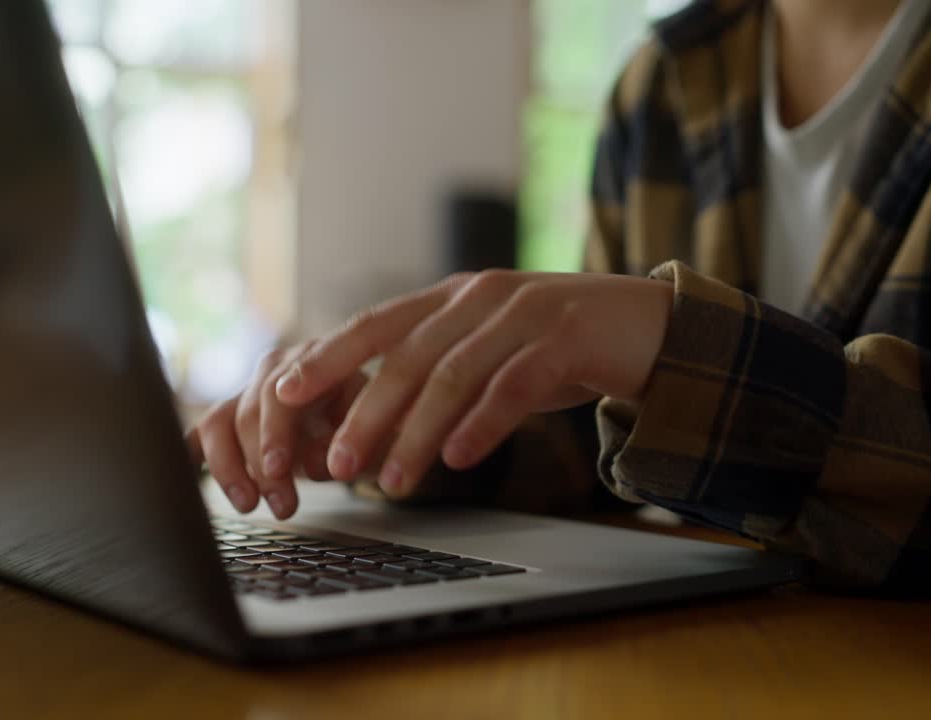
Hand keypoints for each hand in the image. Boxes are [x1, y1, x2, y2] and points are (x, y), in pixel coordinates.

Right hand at [185, 341, 368, 518]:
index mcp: (318, 359)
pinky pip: (202, 433)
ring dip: (228, 467)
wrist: (377, 415)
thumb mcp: (381, 430)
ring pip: (218, 422)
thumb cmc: (379, 423)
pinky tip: (188, 481)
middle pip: (248, 410)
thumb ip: (354, 442)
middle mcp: (278, 368)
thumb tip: (313, 462)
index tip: (277, 469)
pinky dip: (192, 456)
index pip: (284, 392)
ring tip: (248, 504)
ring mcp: (251, 390)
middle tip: (281, 504)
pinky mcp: (233, 414)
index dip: (276, 432)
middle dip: (259, 462)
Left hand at [275, 270, 672, 499]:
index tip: (284, 393)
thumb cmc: (555, 349)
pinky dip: (482, 424)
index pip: (374, 324)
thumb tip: (367, 432)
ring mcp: (524, 312)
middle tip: (337, 462)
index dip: (327, 357)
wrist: (646, 327)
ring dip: (417, 432)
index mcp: (450, 298)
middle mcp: (478, 296)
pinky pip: (514, 384)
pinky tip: (459, 457)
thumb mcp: (488, 352)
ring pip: (454, 375)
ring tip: (392, 481)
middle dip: (365, 412)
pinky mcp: (566, 337)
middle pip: (407, 356)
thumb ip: (435, 375)